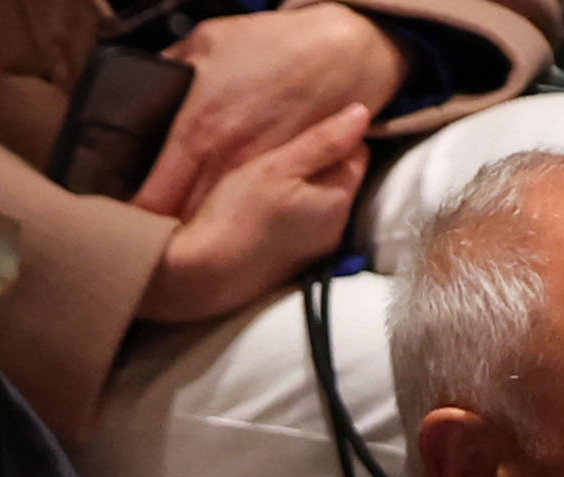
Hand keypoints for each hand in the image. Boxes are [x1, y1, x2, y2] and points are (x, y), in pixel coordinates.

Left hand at [131, 5, 403, 221]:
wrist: (342, 55)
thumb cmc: (273, 45)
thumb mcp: (208, 41)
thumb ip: (169, 67)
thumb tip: (139, 84)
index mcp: (195, 132)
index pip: (151, 202)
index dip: (130, 221)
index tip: (118, 225)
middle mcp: (222, 165)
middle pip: (178, 226)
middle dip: (157, 236)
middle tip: (139, 240)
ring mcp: (253, 182)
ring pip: (211, 229)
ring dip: (190, 237)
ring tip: (170, 241)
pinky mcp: (280, 188)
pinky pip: (245, 218)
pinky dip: (227, 224)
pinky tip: (214, 224)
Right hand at [136, 103, 369, 323]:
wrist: (201, 276)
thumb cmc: (236, 215)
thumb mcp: (277, 166)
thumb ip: (322, 141)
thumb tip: (363, 113)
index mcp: (338, 200)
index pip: (357, 153)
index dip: (332, 137)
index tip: (300, 134)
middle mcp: (336, 229)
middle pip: (341, 179)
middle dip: (319, 164)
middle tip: (279, 156)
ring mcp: (317, 250)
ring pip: (321, 202)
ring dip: (304, 188)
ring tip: (268, 183)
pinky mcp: (296, 264)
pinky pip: (304, 225)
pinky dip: (292, 212)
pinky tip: (265, 211)